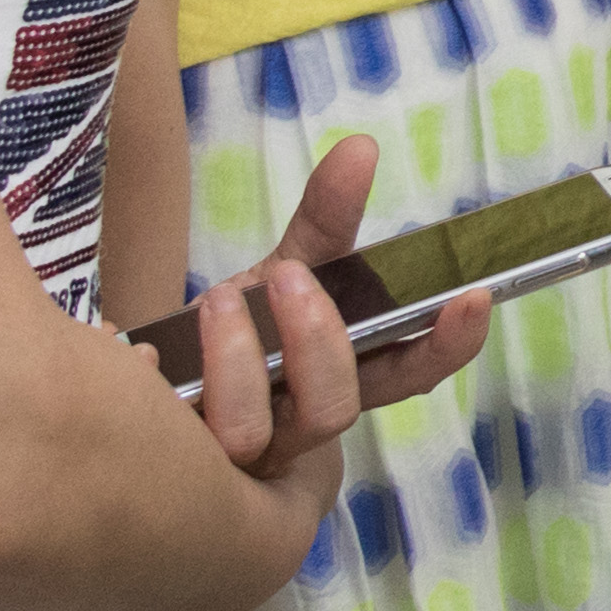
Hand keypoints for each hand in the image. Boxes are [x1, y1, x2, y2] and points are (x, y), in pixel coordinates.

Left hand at [180, 135, 491, 508]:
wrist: (168, 396)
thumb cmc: (246, 333)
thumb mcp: (288, 272)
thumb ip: (324, 220)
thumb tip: (359, 146)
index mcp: (339, 381)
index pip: (407, 376)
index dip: (443, 346)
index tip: (472, 297)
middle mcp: (294, 429)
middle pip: (334, 410)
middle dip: (316, 340)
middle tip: (287, 275)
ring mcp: (234, 458)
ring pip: (250, 433)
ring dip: (234, 361)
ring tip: (217, 301)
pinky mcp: (173, 463)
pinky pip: (159, 431)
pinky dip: (150, 379)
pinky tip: (139, 349)